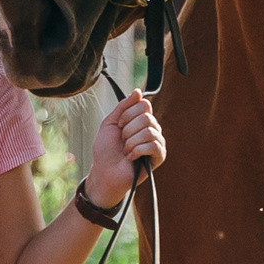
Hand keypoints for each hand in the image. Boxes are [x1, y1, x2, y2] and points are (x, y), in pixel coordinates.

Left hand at [86, 89, 164, 210]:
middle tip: (122, 140)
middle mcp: (152, 129)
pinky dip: (137, 151)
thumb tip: (138, 91)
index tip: (119, 126)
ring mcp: (157, 142)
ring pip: (149, 131)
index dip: (128, 114)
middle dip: (128, 129)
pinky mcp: (159, 157)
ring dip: (131, 142)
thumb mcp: (110, 123)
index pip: (144, 104)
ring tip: (126, 150)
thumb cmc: (106, 150)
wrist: (104, 172)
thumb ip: (123, 106)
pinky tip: (131, 157)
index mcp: (141, 120)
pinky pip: (153, 145)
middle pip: (147, 117)